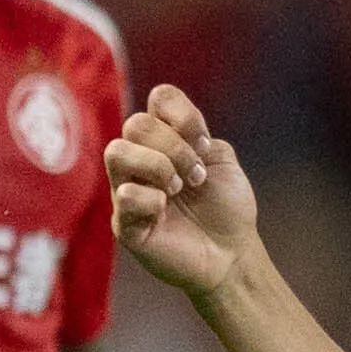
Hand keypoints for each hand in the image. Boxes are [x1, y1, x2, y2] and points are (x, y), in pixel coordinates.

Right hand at [104, 85, 263, 301]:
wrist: (233, 253)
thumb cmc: (225, 208)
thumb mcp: (222, 162)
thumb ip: (200, 135)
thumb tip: (175, 130)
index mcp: (165, 140)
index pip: (160, 98)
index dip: (184, 116)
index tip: (204, 146)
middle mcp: (139, 159)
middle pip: (137, 123)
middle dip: (176, 147)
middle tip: (195, 177)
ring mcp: (126, 188)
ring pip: (117, 151)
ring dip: (159, 167)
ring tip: (178, 190)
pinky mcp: (123, 221)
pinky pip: (126, 195)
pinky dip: (152, 201)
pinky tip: (165, 214)